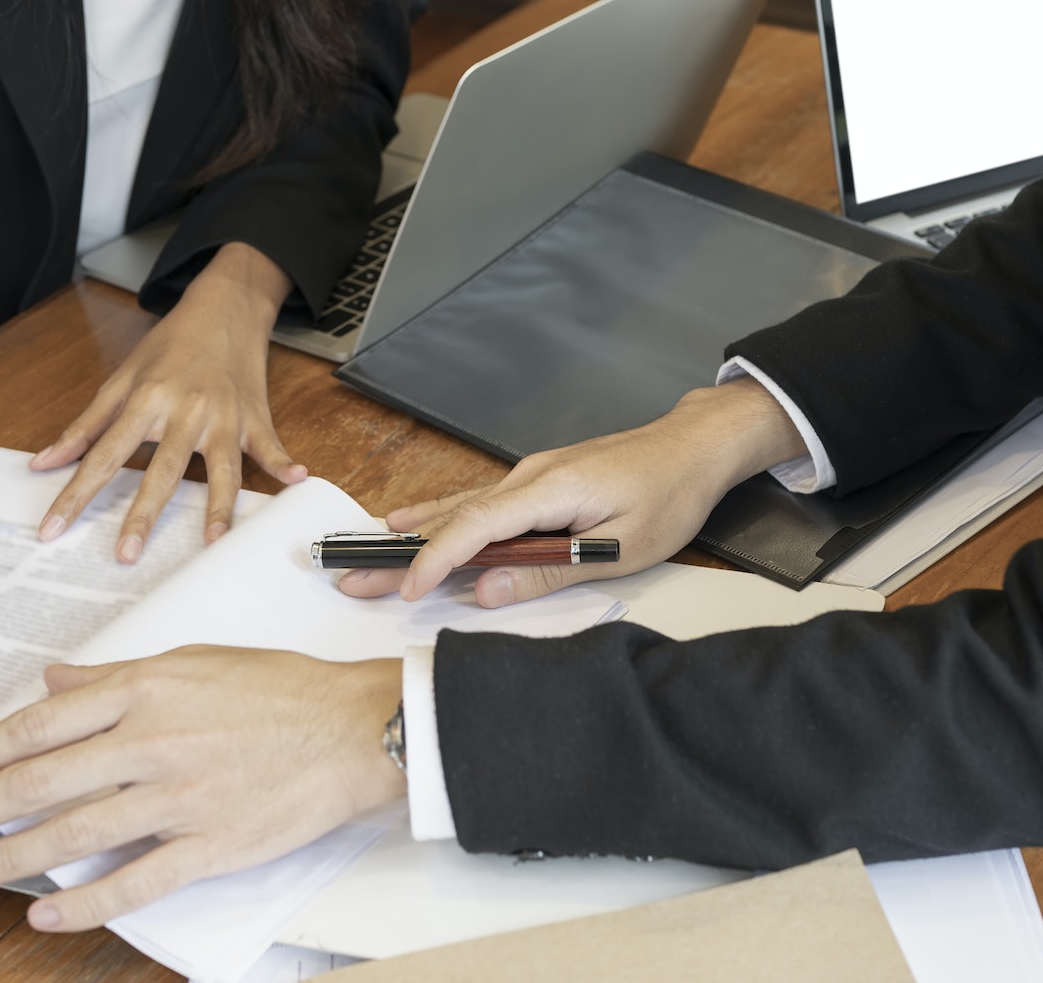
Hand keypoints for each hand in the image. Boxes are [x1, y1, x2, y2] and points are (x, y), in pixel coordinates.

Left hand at [0, 647, 403, 929]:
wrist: (352, 728)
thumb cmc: (279, 689)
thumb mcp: (191, 659)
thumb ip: (114, 675)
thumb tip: (54, 682)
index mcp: (143, 690)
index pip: (39, 725)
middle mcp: (150, 741)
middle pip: (39, 781)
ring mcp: (177, 797)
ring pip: (73, 833)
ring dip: (10, 857)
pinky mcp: (209, 844)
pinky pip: (134, 880)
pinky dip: (85, 903)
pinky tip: (49, 913)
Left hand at [33, 243, 308, 561]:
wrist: (223, 308)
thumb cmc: (170, 345)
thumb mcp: (122, 378)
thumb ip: (86, 425)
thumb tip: (43, 463)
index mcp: (147, 400)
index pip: (104, 456)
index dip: (76, 494)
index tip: (53, 528)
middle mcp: (186, 411)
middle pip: (162, 470)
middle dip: (143, 514)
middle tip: (126, 554)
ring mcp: (224, 417)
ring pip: (221, 469)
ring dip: (218, 505)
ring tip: (211, 541)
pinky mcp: (254, 418)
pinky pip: (269, 446)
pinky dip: (284, 462)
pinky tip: (297, 478)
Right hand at [342, 379, 804, 606]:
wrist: (691, 449)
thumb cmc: (668, 495)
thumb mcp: (622, 545)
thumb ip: (551, 570)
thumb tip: (488, 593)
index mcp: (550, 488)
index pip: (476, 525)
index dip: (437, 559)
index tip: (406, 589)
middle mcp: (528, 477)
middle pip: (452, 518)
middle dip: (400, 552)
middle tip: (351, 578)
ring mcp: (528, 477)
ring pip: (458, 510)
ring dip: (412, 537)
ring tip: (362, 557)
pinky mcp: (535, 483)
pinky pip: (477, 504)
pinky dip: (439, 520)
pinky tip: (409, 523)